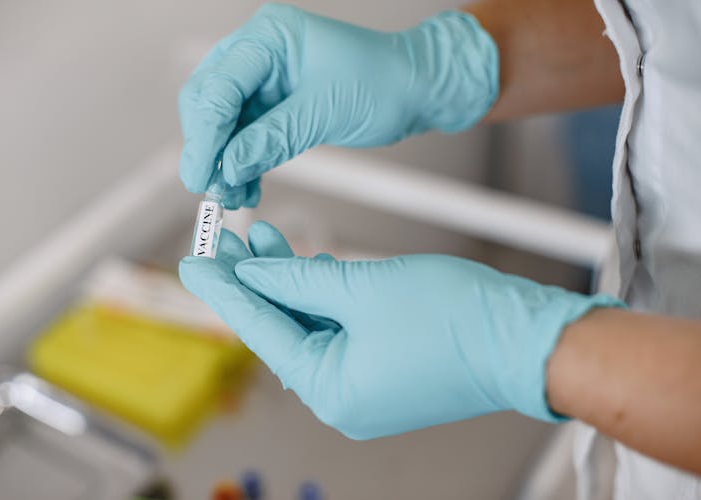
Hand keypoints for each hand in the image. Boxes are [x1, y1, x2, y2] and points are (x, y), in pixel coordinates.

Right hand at [178, 4, 498, 207]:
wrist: (415, 90)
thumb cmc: (384, 82)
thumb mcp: (326, 110)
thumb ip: (273, 138)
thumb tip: (230, 166)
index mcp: (269, 37)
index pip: (219, 86)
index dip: (206, 136)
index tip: (201, 175)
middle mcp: (260, 53)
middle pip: (209, 101)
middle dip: (208, 148)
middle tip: (211, 187)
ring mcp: (265, 79)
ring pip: (224, 124)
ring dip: (225, 162)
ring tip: (233, 196)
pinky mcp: (275, 104)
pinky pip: (245, 136)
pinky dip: (243, 163)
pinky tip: (247, 187)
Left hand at [179, 222, 621, 438]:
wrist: (525, 338)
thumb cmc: (456, 319)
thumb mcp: (361, 287)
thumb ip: (297, 279)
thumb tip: (254, 270)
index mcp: (330, 389)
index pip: (260, 330)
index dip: (224, 290)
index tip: (193, 263)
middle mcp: (342, 398)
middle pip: (281, 329)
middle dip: (254, 281)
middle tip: (224, 242)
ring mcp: (364, 386)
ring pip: (308, 326)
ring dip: (287, 282)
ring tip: (261, 237)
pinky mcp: (383, 369)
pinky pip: (337, 331)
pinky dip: (319, 297)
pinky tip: (305, 263)